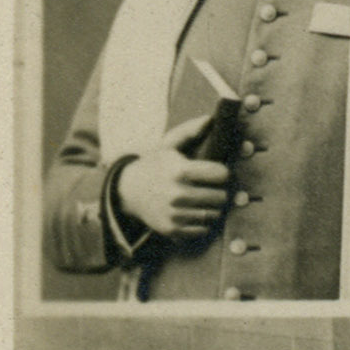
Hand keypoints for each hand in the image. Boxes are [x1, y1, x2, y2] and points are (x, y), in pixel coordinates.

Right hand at [113, 117, 232, 240]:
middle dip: (219, 191)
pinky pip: (204, 229)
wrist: (127, 191)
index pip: (221, 175)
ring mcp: (174, 214)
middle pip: (221, 197)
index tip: (216, 172)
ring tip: (202, 198)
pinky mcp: (172, 229)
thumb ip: (190, 131)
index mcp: (179, 171)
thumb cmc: (154, 165)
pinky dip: (203, 222)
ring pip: (214, 214)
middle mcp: (177, 194)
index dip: (221, 172)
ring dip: (213, 207)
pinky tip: (193, 211)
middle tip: (210, 187)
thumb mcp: (168, 145)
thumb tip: (211, 119)